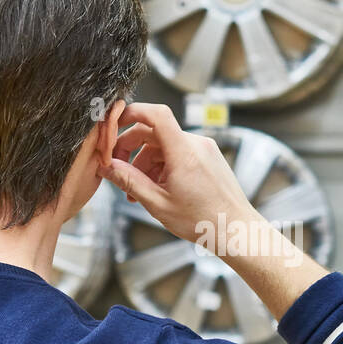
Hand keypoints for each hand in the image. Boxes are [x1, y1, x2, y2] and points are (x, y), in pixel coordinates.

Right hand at [100, 103, 257, 243]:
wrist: (235, 230)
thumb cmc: (203, 221)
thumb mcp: (158, 203)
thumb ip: (129, 181)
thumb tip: (107, 167)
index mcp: (184, 152)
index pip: (155, 114)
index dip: (131, 113)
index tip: (113, 125)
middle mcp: (196, 144)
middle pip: (154, 132)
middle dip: (131, 148)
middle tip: (117, 169)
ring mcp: (204, 149)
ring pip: (164, 145)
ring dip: (145, 162)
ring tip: (138, 190)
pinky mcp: (208, 157)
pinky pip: (178, 153)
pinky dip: (162, 166)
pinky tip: (156, 188)